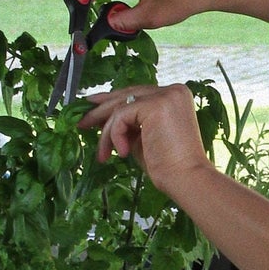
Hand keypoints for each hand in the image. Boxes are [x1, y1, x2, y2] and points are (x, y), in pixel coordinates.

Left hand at [79, 83, 212, 193]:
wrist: (186, 179)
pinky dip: (115, 134)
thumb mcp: (143, 137)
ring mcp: (165, 96)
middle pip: (127, 95)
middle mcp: (173, 90)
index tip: (92, 109)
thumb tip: (103, 118)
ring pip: (121, 106)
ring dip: (107, 131)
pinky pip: (122, 115)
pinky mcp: (156, 105)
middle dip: (102, 109)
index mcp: (174, 96)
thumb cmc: (168, 165)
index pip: (137, 94)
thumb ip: (129, 124)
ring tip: (102, 153)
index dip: (113, 101)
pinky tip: (121, 153)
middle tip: (82, 122)